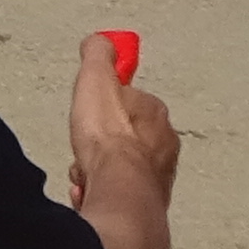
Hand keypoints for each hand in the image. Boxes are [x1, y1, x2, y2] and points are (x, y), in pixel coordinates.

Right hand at [66, 30, 179, 215]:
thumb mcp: (97, 80)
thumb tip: (100, 41)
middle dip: (102, 144)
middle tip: (85, 147)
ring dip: (100, 171)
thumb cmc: (109, 141)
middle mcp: (164, 147)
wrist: (118, 194)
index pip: (132, 100)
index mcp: (156, 114)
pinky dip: (102, 194)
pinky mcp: (146, 207)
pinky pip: (120, 197)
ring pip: (123, 170)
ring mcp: (156, 179)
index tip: (91, 108)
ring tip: (84, 172)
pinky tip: (88, 192)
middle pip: (127, 138)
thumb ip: (99, 57)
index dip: (106, 105)